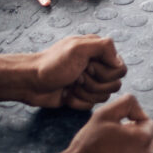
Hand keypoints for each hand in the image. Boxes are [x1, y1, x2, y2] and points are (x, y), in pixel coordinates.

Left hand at [7, 34, 127, 108]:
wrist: (31, 82)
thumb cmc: (52, 64)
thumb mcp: (78, 48)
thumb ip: (104, 47)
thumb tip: (118, 62)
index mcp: (99, 52)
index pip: (120, 69)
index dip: (105, 72)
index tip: (87, 66)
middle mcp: (97, 66)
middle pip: (114, 85)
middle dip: (94, 84)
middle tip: (76, 76)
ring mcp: (90, 82)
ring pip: (104, 97)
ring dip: (84, 93)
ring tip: (70, 85)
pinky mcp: (82, 96)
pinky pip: (91, 105)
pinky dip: (77, 101)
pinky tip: (66, 94)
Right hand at [56, 95, 152, 152]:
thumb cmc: (86, 147)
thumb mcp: (103, 115)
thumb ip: (126, 103)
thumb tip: (139, 108)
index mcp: (143, 139)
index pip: (149, 125)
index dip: (133, 124)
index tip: (117, 130)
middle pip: (148, 144)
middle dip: (135, 142)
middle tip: (111, 145)